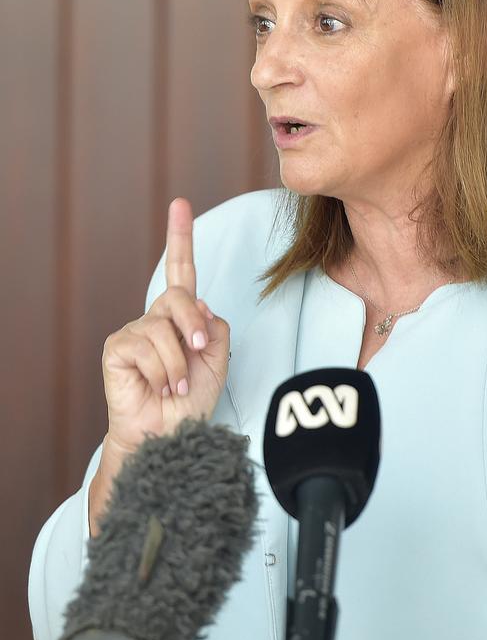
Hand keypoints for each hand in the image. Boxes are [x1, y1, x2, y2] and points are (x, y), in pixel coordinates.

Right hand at [91, 198, 229, 528]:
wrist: (172, 434)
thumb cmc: (192, 400)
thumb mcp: (217, 358)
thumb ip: (212, 324)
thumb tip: (196, 305)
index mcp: (180, 317)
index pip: (181, 270)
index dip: (180, 237)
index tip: (180, 204)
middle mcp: (155, 319)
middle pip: (179, 296)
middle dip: (193, 325)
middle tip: (198, 352)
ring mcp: (133, 332)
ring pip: (165, 327)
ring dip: (180, 362)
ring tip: (177, 386)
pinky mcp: (116, 348)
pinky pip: (147, 346)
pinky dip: (163, 371)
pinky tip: (159, 387)